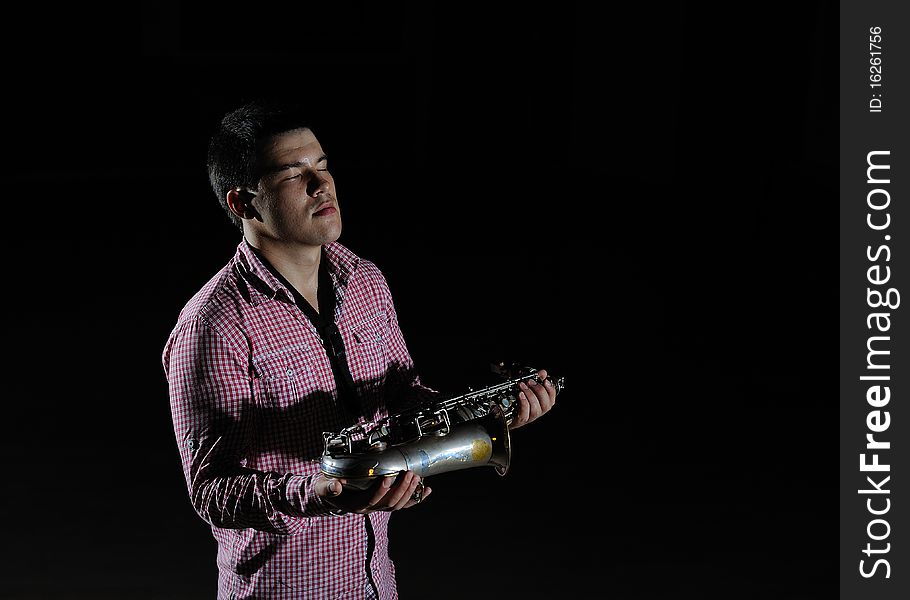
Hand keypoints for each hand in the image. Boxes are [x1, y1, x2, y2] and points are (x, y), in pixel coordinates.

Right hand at [317, 471, 431, 513]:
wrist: (330, 492)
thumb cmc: (327, 487)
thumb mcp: (323, 486)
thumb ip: (328, 487)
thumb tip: (335, 486)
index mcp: (356, 505)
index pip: (371, 500)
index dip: (380, 491)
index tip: (387, 477)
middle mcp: (369, 509)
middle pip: (389, 503)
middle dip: (401, 489)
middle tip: (409, 473)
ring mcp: (378, 507)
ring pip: (398, 504)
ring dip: (409, 492)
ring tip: (416, 477)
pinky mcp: (385, 503)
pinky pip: (404, 504)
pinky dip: (417, 498)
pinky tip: (427, 490)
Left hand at [510, 369, 557, 429]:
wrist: (503, 413)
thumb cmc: (516, 401)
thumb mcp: (527, 388)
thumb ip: (536, 380)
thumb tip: (543, 372)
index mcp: (541, 405)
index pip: (552, 399)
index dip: (551, 390)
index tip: (545, 381)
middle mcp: (537, 412)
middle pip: (546, 405)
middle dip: (539, 390)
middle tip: (530, 382)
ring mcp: (529, 417)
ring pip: (535, 409)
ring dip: (530, 395)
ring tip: (522, 386)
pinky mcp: (519, 420)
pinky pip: (524, 414)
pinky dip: (523, 403)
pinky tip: (520, 395)